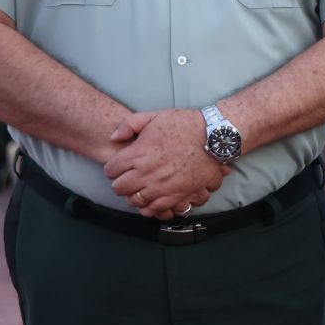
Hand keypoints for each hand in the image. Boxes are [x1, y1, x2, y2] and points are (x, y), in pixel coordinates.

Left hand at [105, 109, 228, 219]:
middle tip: (131, 178)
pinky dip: (151, 206)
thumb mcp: (154, 116)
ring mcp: (161, 186)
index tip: (122, 166)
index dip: (114, 168)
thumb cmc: (185, 125)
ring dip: (136, 195)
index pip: (111, 170)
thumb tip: (114, 138)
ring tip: (143, 188)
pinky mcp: (177, 195)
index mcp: (137, 153)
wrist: (214, 136)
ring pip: (135, 201)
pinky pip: (155, 209)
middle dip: (122, 183)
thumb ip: (129, 125)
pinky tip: (154, 198)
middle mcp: (146, 172)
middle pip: (119, 188)